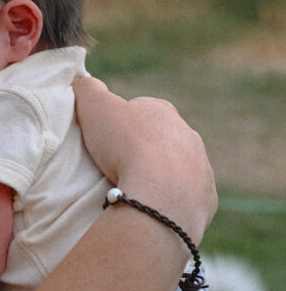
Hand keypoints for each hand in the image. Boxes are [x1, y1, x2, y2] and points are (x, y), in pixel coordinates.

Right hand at [73, 77, 216, 243]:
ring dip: (160, 176)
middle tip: (118, 167)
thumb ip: (87, 89)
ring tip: (135, 191)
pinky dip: (172, 201)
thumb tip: (83, 81)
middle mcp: (187, 134)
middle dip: (143, 150)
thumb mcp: (94, 107)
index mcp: (162, 111)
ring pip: (178, 168)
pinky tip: (154, 209)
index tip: (107, 140)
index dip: (120, 124)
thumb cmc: (126, 145)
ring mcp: (201, 167)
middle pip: (161, 139)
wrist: (159, 195)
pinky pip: (187, 197)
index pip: (139, 110)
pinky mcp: (206, 197)